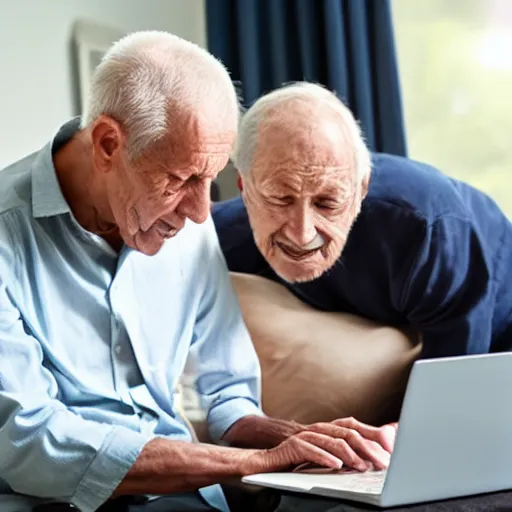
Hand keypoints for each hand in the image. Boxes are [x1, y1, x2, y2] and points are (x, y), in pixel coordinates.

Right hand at [250, 419, 397, 473]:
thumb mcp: (325, 452)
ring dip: (350, 455)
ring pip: (332, 441)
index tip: (391, 448)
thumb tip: (373, 451)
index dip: (374, 434)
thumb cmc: (299, 457)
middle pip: (348, 433)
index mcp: (328, 429)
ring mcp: (305, 436)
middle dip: (367, 447)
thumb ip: (348, 449)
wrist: (267, 460)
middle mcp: (319, 429)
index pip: (355, 427)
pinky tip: (336, 466)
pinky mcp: (293, 446)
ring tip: (362, 466)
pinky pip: (311, 450)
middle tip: (382, 463)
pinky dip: (325, 458)